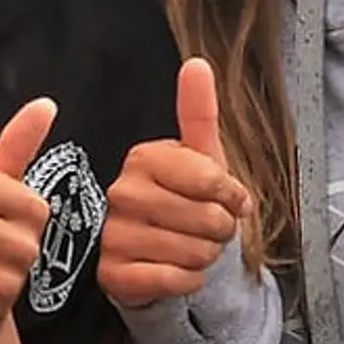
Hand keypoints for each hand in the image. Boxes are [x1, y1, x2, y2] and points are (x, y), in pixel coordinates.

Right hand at [97, 58, 252, 308]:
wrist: (155, 257)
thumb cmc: (183, 204)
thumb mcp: (200, 159)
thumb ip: (199, 113)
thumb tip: (198, 63)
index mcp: (144, 159)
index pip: (211, 180)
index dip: (230, 197)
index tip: (226, 200)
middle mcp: (121, 192)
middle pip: (206, 220)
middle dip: (220, 231)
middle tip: (207, 230)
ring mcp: (113, 234)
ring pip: (193, 252)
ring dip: (205, 257)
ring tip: (190, 248)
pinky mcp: (112, 274)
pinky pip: (174, 280)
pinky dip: (187, 280)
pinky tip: (176, 270)